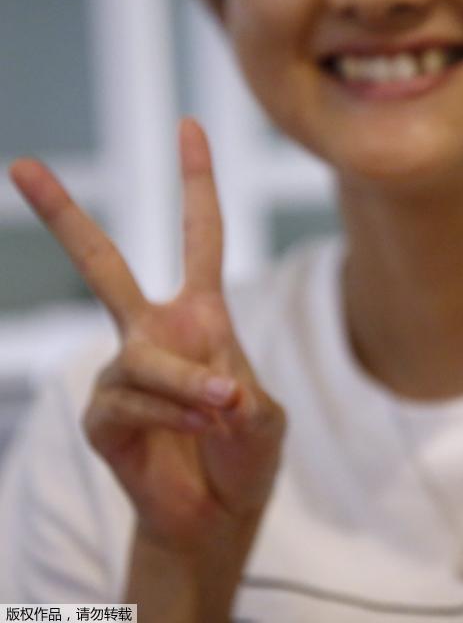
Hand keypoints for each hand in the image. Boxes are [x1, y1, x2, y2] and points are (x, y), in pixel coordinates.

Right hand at [8, 119, 285, 551]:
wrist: (220, 510)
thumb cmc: (246, 453)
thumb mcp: (263, 415)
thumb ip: (238, 393)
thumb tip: (205, 386)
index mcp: (201, 317)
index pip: (199, 238)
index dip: (196, 183)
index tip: (190, 126)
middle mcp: (153, 333)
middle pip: (103, 265)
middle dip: (63, 217)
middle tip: (22, 165)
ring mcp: (122, 372)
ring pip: (142, 358)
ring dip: (188, 387)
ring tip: (223, 410)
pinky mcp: (101, 415)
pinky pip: (130, 399)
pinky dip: (172, 413)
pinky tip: (199, 429)